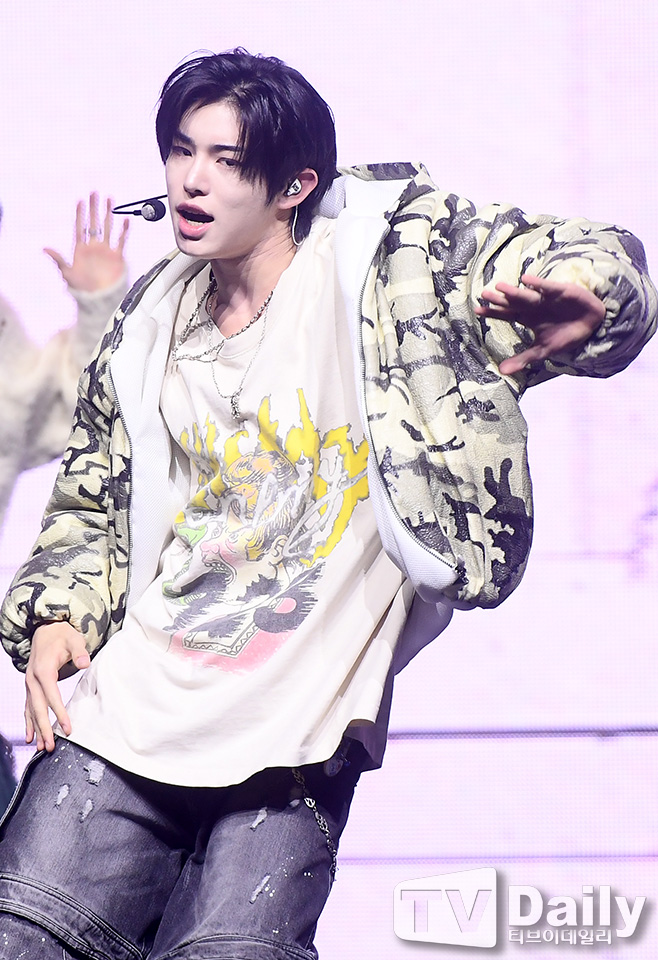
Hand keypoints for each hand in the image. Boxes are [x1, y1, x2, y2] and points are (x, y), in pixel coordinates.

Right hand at [25, 622, 89, 751]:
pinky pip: (28, 708)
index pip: (52, 696)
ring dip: (36, 730)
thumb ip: (80, 651)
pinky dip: (29, 723)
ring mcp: (29, 685)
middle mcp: (32, 680)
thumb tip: (85, 663)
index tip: (67, 728)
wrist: (45, 630)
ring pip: (31, 711)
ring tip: (41, 748)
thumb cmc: (62, 636)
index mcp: (43, 670)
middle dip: (44, 728)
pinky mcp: (31, 688)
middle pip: (38, 708)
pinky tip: (30, 737)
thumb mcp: (73, 639)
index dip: (59, 712)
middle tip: (51, 747)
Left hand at [44, 191, 128, 292]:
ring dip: (109, 214)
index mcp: (80, 249)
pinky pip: (121, 241)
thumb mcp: (68, 274)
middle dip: (94, 208)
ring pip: (108, 228)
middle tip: (94, 193)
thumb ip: (58, 260)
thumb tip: (44, 248)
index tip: (80, 201)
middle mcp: (93, 247)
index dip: (80, 214)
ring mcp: (106, 251)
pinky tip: (126, 220)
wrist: (100, 300)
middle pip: (94, 223)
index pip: (80, 227)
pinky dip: (124, 231)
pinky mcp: (117, 257)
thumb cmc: (82, 289)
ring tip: (110, 200)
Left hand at [475, 273, 605, 374]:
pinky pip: (546, 287)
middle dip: (499, 300)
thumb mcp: (542, 351)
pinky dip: (537, 284)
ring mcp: (545, 298)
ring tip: (499, 287)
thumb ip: (522, 359)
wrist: (591, 326)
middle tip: (484, 294)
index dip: (492, 313)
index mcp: (527, 318)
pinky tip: (525, 280)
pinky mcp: (560, 291)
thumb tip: (501, 371)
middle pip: (512, 303)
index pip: (506, 315)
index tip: (477, 311)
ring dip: (513, 291)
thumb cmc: (565, 335)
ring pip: (526, 294)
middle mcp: (533, 306)